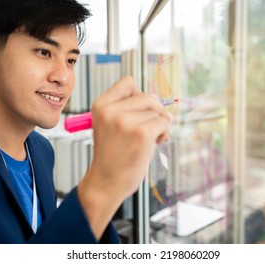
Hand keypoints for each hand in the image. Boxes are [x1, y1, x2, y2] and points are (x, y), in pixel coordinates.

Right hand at [77, 76, 171, 238]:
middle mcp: (111, 111)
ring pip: (156, 111)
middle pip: (146, 97)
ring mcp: (126, 121)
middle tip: (152, 125)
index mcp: (100, 106)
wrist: (107, 182)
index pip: (127, 82)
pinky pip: (163, 123)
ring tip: (148, 140)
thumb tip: (155, 99)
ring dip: (159, 125)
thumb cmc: (111, 156)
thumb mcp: (108, 125)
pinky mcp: (142, 133)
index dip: (138, 94)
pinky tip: (155, 143)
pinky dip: (164, 133)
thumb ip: (125, 109)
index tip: (141, 107)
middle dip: (154, 111)